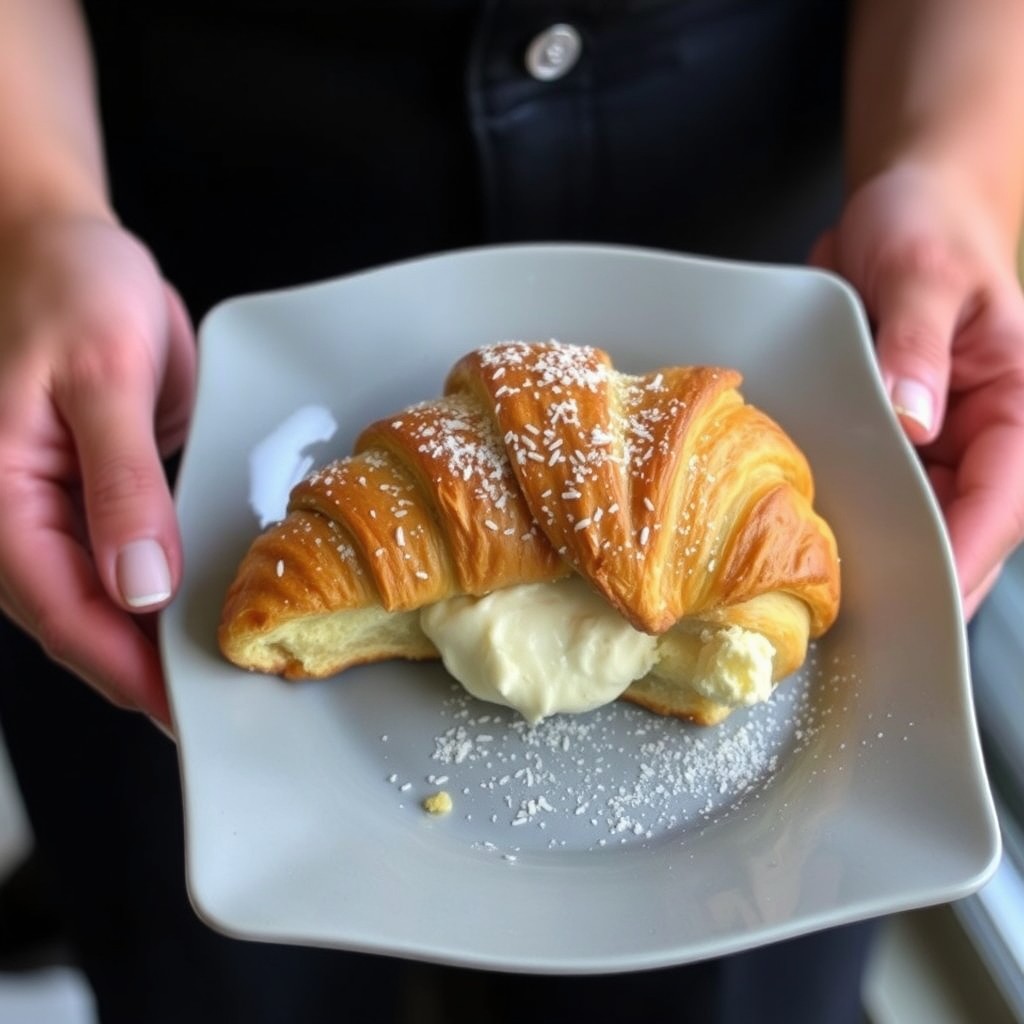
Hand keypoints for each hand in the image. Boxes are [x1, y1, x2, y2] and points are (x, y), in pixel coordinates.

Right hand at [0, 216, 195, 725]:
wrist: (63, 245)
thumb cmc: (65, 287)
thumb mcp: (101, 375)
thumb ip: (121, 482)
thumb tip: (138, 583)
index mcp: (1, 500)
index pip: (66, 616)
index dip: (128, 672)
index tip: (188, 710)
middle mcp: (24, 520)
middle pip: (86, 624)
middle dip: (150, 669)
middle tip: (229, 698)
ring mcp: (61, 513)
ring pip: (108, 603)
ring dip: (161, 639)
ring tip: (231, 666)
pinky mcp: (99, 497)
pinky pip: (130, 561)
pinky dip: (167, 591)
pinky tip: (211, 605)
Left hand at [812, 162, 1023, 617]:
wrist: (903, 204)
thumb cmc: (929, 226)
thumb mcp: (924, 274)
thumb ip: (916, 346)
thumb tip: (915, 419)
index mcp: (1019, 403)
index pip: (1005, 497)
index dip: (969, 554)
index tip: (932, 601)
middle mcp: (984, 432)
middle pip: (963, 524)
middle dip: (923, 571)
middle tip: (866, 620)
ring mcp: (939, 440)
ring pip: (920, 516)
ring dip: (885, 551)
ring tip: (833, 597)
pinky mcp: (896, 436)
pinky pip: (882, 488)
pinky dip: (857, 514)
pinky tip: (817, 541)